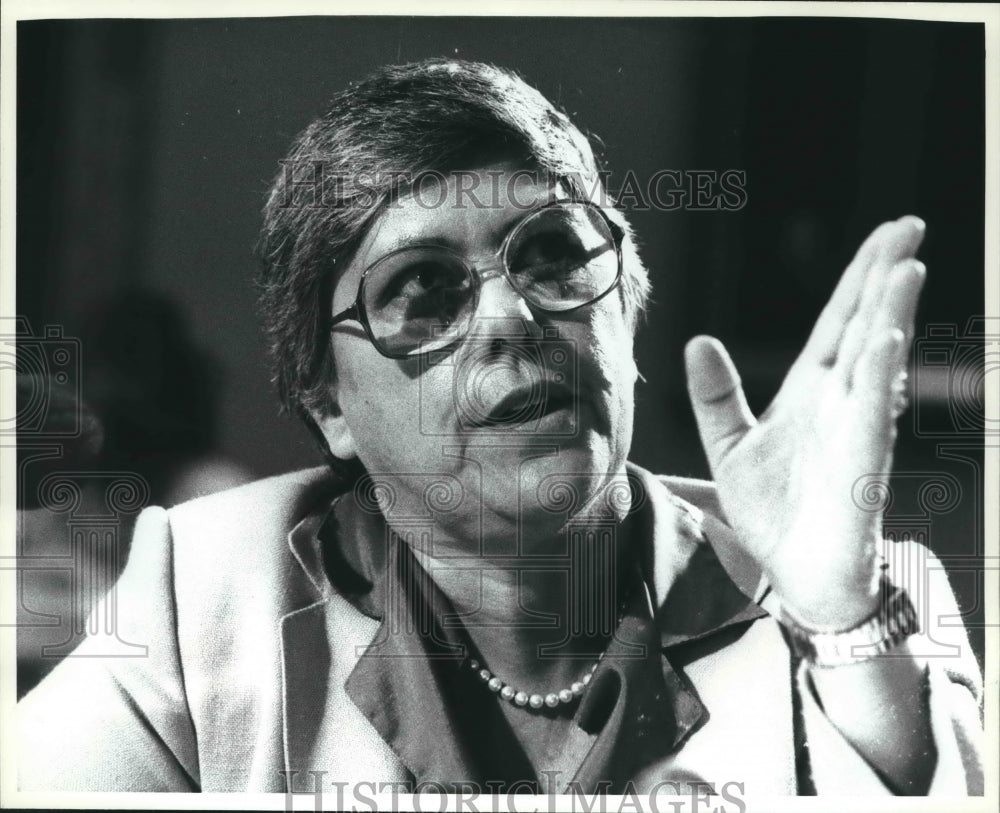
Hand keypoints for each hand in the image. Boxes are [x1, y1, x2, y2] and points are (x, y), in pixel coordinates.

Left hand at [684, 216, 926, 629]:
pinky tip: (886, 340)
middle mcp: (839, 402)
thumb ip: (716, 396)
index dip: (858, 278)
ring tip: (905, 266)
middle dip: (886, 277)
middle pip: (864, 326)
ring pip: (875, 362)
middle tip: (909, 225)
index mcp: (810, 392)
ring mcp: (854, 432)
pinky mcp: (861, 469)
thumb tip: (697, 339)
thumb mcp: (730, 447)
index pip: (837, 322)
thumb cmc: (775, 512)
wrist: (797, 576)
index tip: (887, 233)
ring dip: (890, 314)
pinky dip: (878, 377)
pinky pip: (871, 417)